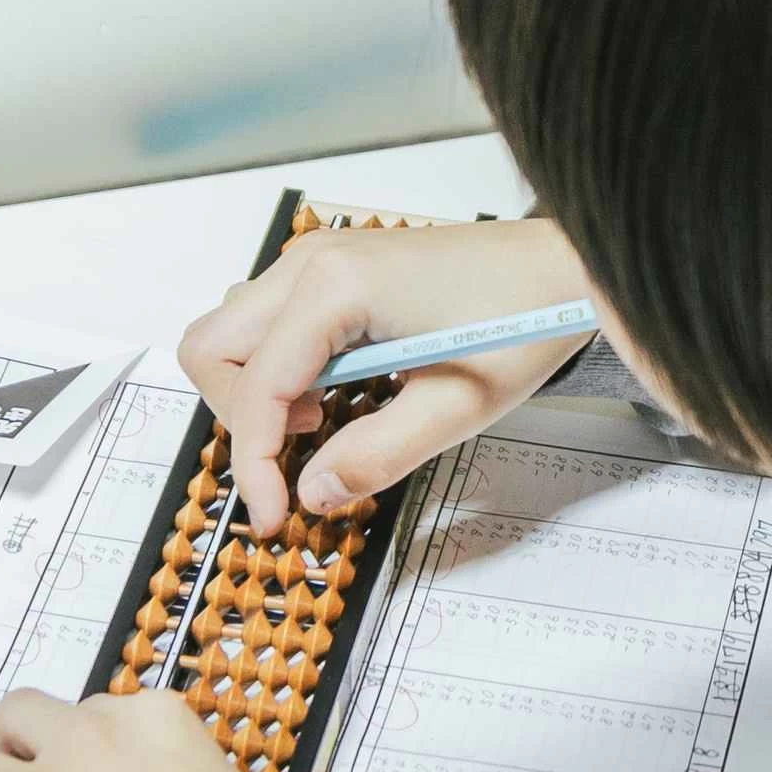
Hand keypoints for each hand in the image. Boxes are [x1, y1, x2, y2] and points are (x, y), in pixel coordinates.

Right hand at [178, 216, 596, 526]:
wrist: (560, 268)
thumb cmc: (520, 320)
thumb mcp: (456, 407)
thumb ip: (377, 455)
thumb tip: (312, 492)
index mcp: (337, 286)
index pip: (255, 385)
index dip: (254, 462)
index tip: (274, 514)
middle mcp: (313, 260)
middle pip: (212, 347)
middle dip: (238, 418)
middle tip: (295, 457)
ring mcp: (318, 258)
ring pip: (231, 332)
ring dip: (254, 390)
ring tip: (322, 419)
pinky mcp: (330, 268)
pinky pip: (266, 322)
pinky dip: (276, 367)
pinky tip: (332, 390)